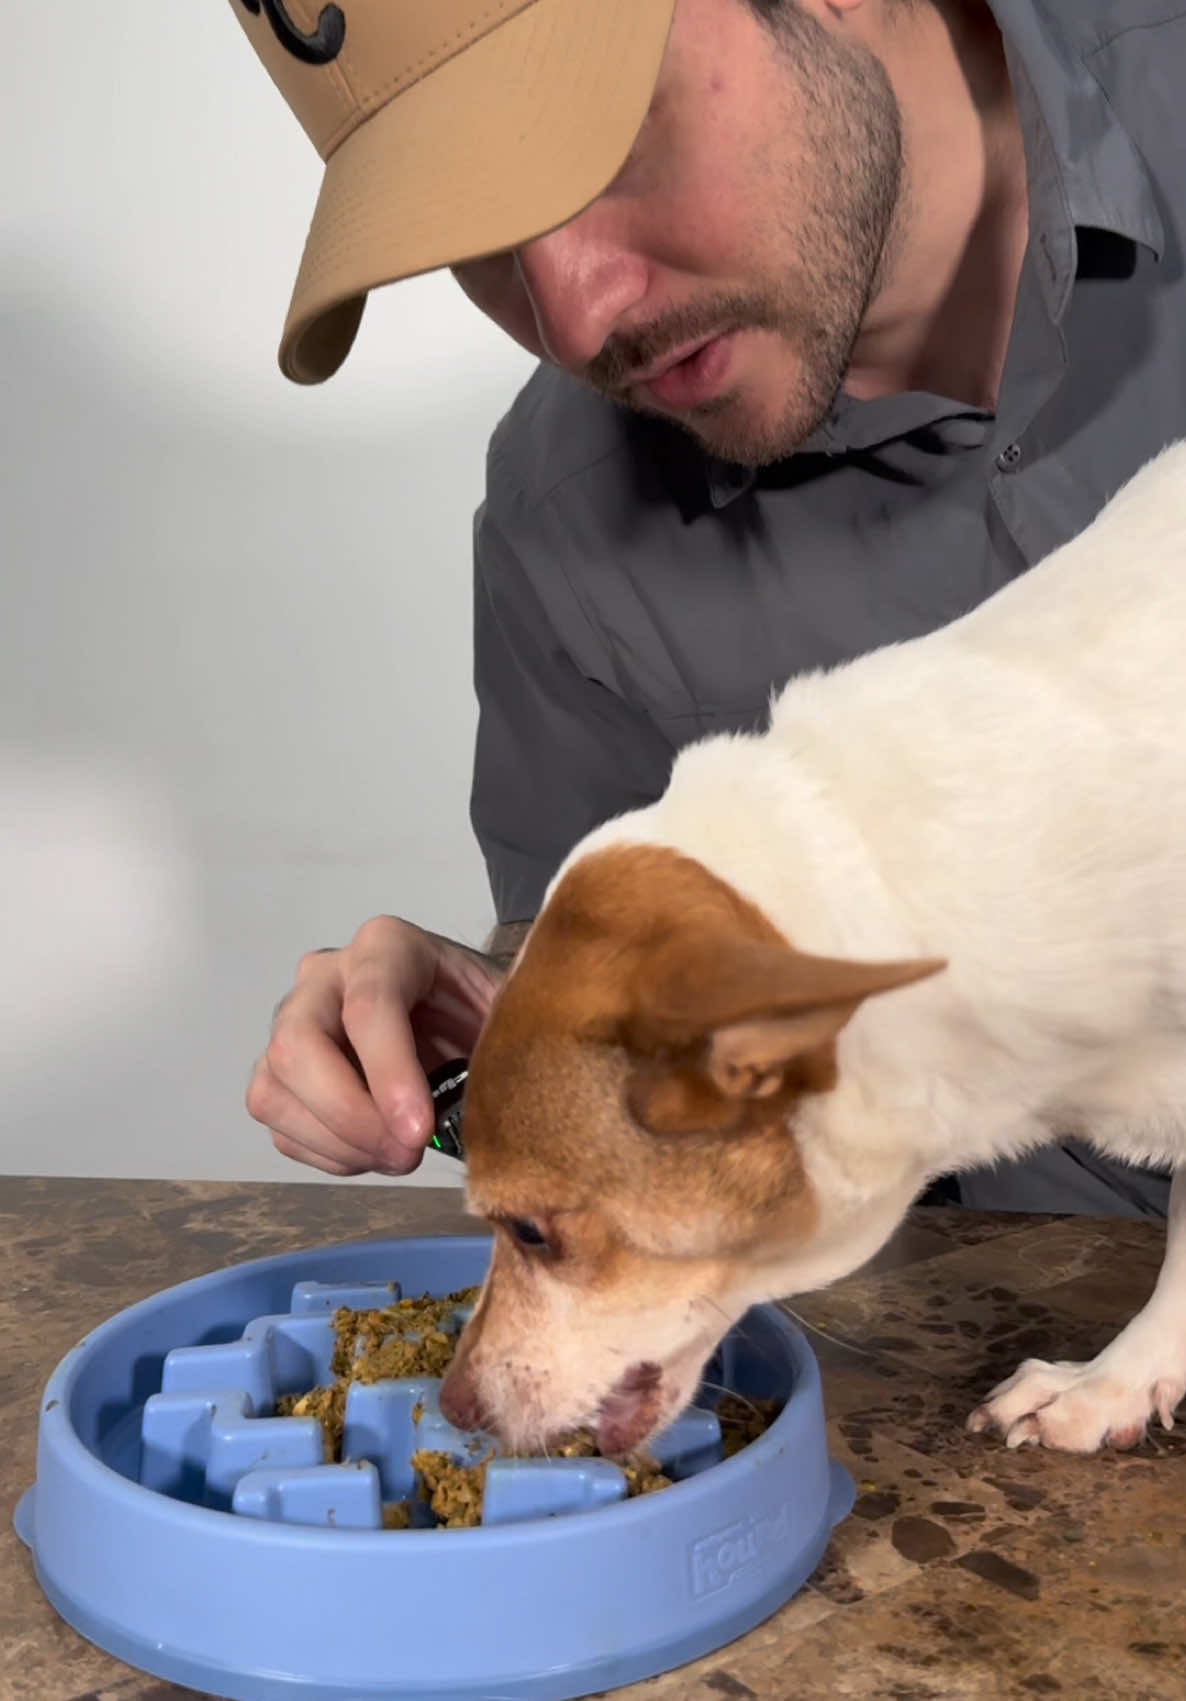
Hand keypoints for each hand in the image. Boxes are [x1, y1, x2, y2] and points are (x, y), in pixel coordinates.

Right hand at [247, 916, 501, 1175]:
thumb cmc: (490, 1013)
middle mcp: (326, 976)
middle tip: (408, 1152)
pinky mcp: (281, 1074)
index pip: (368, 1004)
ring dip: (339, 1142)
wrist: (470, 1023)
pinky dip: (329, 1155)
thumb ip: (504, 1040)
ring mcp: (294, 1024)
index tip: (420, 1131)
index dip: (389, 1072)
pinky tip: (377, 1151)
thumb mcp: (511, 1011)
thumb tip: (502, 1097)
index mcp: (388, 946)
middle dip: (349, 1114)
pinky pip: (280, 1125)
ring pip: (274, 1090)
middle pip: (296, 1045)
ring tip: (401, 1155)